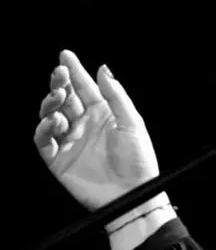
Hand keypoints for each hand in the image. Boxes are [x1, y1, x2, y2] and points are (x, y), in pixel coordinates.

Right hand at [34, 50, 159, 210]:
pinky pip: (43, 141)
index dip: (74, 72)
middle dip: (59, 84)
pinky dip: (43, 129)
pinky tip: (53, 122)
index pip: (84, 89)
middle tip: (59, 74)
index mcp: (103, 115)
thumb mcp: (132, 123)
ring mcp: (71, 142)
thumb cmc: (139, 160)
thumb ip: (116, 96)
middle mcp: (85, 125)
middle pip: (65, 99)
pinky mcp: (59, 160)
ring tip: (59, 99)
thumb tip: (102, 70)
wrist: (133, 194)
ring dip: (51, 104)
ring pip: (50, 116)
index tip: (65, 55)